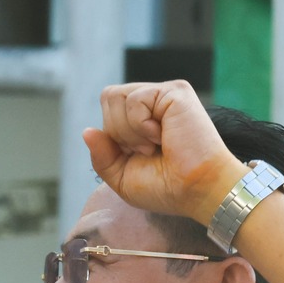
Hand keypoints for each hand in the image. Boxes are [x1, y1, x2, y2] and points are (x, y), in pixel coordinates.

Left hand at [82, 80, 247, 225]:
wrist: (196, 190)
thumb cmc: (167, 188)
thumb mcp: (122, 178)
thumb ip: (101, 156)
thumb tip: (87, 131)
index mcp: (142, 119)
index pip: (108, 110)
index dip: (114, 138)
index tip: (140, 157)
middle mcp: (153, 103)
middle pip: (108, 98)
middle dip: (118, 132)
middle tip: (147, 150)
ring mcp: (164, 95)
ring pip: (114, 96)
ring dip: (129, 131)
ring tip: (155, 144)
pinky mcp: (175, 92)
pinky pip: (134, 100)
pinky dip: (141, 126)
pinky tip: (163, 136)